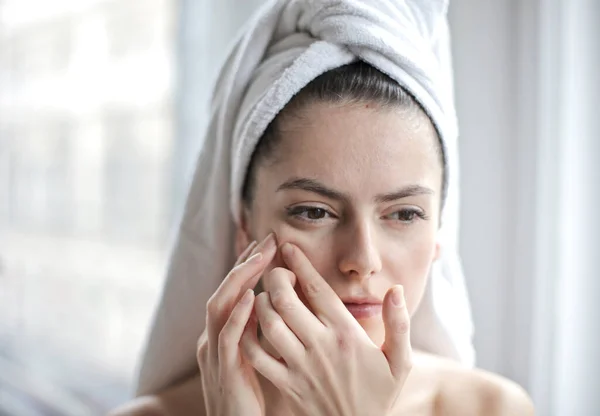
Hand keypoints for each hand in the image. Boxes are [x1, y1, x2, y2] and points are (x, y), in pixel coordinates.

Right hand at [196, 234, 276, 415]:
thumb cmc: (248, 399)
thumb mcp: (252, 358)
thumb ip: (256, 332)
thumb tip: (271, 303)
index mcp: (220, 335)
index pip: (232, 290)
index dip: (247, 265)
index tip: (267, 244)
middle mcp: (212, 339)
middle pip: (224, 290)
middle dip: (245, 263)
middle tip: (268, 238)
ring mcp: (214, 354)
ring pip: (220, 307)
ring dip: (241, 279)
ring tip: (261, 257)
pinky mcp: (224, 372)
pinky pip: (227, 339)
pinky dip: (238, 316)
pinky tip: (252, 298)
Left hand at [241, 242, 411, 415]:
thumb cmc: (379, 394)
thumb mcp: (400, 361)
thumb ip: (399, 324)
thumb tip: (395, 290)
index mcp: (346, 335)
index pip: (317, 290)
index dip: (300, 264)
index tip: (287, 246)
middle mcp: (320, 346)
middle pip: (285, 301)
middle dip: (275, 278)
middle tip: (275, 270)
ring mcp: (299, 366)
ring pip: (269, 324)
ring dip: (260, 303)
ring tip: (263, 294)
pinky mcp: (285, 383)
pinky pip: (257, 356)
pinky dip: (248, 335)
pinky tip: (250, 323)